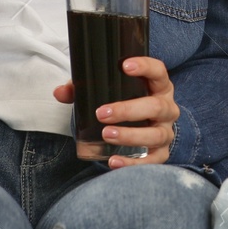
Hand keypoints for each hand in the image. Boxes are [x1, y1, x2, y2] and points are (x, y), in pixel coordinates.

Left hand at [52, 57, 178, 167]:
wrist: (147, 128)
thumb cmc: (129, 104)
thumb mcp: (112, 92)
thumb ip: (85, 89)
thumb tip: (60, 92)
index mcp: (158, 86)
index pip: (158, 71)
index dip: (145, 66)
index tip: (125, 65)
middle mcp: (167, 108)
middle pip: (156, 106)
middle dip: (128, 110)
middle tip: (101, 113)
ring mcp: (166, 132)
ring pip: (155, 134)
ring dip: (130, 135)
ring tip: (106, 134)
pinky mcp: (161, 153)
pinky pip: (152, 160)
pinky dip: (132, 163)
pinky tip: (113, 161)